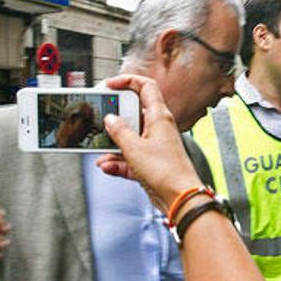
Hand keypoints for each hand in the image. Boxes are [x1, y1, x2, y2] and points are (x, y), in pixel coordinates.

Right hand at [97, 74, 201, 211]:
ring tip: (100, 151)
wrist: (180, 198)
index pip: (146, 87)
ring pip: (130, 138)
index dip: (127, 81)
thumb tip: (110, 119)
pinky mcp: (150, 163)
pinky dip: (118, 161)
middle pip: (133, 113)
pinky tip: (107, 166)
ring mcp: (154, 146)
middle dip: (115, 118)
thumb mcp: (134, 148)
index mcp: (159, 116)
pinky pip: (130, 157)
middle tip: (100, 120)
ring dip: (113, 145)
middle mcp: (158, 128)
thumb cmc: (166, 172)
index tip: (110, 85)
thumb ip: (119, 132)